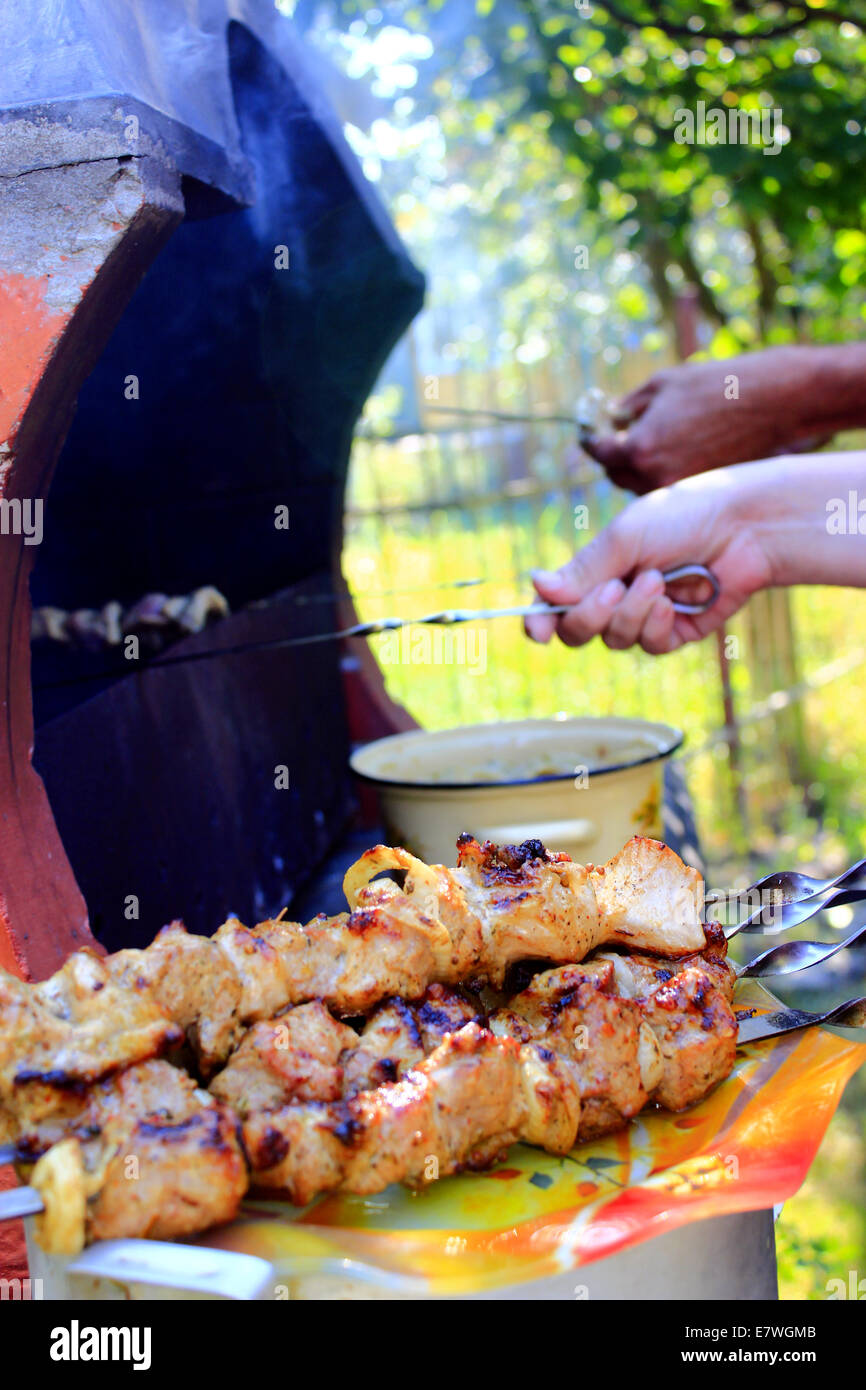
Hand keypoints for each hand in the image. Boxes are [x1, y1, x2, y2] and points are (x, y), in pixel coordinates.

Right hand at [525, 462, 779, 654]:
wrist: (744, 526)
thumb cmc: (683, 517)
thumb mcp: (625, 538)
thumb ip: (582, 569)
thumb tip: (536, 585)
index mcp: (597, 568)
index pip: (556, 605)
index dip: (541, 621)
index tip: (538, 632)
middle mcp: (616, 594)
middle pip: (577, 631)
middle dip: (589, 616)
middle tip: (614, 588)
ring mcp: (645, 615)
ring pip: (614, 640)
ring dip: (631, 613)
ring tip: (658, 580)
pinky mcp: (676, 632)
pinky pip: (649, 647)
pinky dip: (655, 626)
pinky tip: (672, 603)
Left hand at [582, 347, 829, 493]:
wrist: (773, 404)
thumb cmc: (716, 386)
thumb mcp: (662, 385)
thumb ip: (628, 406)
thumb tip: (609, 419)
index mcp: (640, 448)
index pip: (599, 453)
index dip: (591, 440)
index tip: (591, 432)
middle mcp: (655, 477)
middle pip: (616, 475)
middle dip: (613, 456)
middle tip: (617, 436)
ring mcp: (678, 490)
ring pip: (640, 486)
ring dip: (637, 468)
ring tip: (650, 441)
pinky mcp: (698, 494)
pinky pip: (666, 489)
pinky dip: (661, 475)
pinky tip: (674, 452)